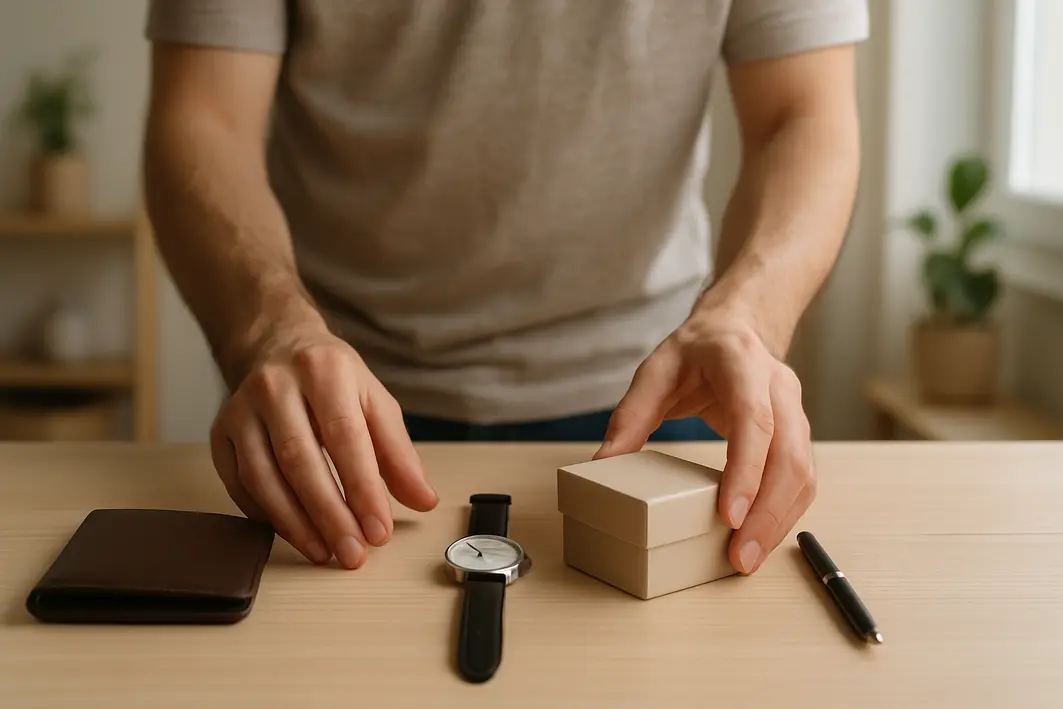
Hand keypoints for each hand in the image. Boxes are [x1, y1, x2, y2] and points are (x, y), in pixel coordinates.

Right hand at [210, 322, 438, 568]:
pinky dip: (266, 515)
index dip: (363, 488)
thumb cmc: (333, 380)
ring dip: (295, 523)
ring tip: (325, 552)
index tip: (380, 531)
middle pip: (300, 460)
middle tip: (353, 554)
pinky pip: (239, 483)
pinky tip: (293, 533)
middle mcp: (276, 386)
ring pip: (263, 476)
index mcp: (324, 370)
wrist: (276, 346)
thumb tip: (423, 500)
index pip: (345, 437)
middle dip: (329, 515)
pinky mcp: (219, 432)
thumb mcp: (374, 402)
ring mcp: (240, 409)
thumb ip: (400, 453)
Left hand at [594, 307, 814, 574]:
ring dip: (779, 521)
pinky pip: (803, 480)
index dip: (746, 471)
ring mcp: (796, 412)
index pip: (755, 421)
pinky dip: (784, 513)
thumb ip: (631, 415)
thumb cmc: (696, 351)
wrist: (737, 328)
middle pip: (790, 456)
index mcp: (743, 365)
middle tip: (739, 557)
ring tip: (746, 559)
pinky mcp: (799, 436)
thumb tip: (604, 463)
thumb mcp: (654, 371)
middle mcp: (780, 388)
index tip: (728, 516)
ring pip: (804, 473)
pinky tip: (760, 538)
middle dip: (767, 512)